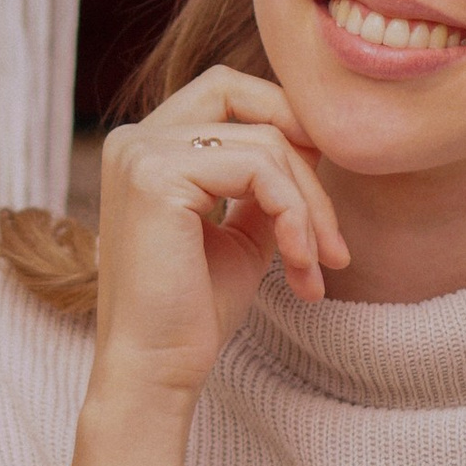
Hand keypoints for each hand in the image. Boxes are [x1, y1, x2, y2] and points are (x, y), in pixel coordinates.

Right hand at [88, 68, 347, 404]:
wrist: (154, 372)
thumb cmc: (193, 315)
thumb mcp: (241, 233)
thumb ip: (266, 185)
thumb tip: (312, 143)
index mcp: (145, 148)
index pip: (228, 94)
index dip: (284, 127)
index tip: (319, 199)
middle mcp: (133, 138)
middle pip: (242, 93)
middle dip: (301, 148)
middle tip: (332, 228)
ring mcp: (140, 152)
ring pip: (264, 142)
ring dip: (309, 207)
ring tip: (319, 266)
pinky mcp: (157, 176)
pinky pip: (259, 169)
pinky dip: (295, 216)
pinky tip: (300, 266)